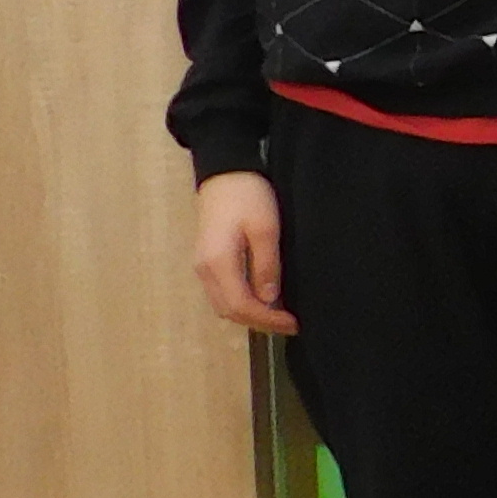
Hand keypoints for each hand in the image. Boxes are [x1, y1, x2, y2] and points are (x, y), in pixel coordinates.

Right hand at [192, 171, 293, 336]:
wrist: (225, 172)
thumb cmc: (248, 196)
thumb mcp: (265, 229)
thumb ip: (266, 265)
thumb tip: (269, 298)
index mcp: (218, 263)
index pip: (241, 306)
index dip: (268, 319)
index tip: (293, 324)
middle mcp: (204, 270)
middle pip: (229, 311)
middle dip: (260, 322)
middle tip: (290, 324)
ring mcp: (202, 266)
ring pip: (223, 304)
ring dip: (250, 314)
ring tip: (279, 316)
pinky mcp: (207, 260)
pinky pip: (222, 293)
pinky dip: (241, 302)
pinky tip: (262, 299)